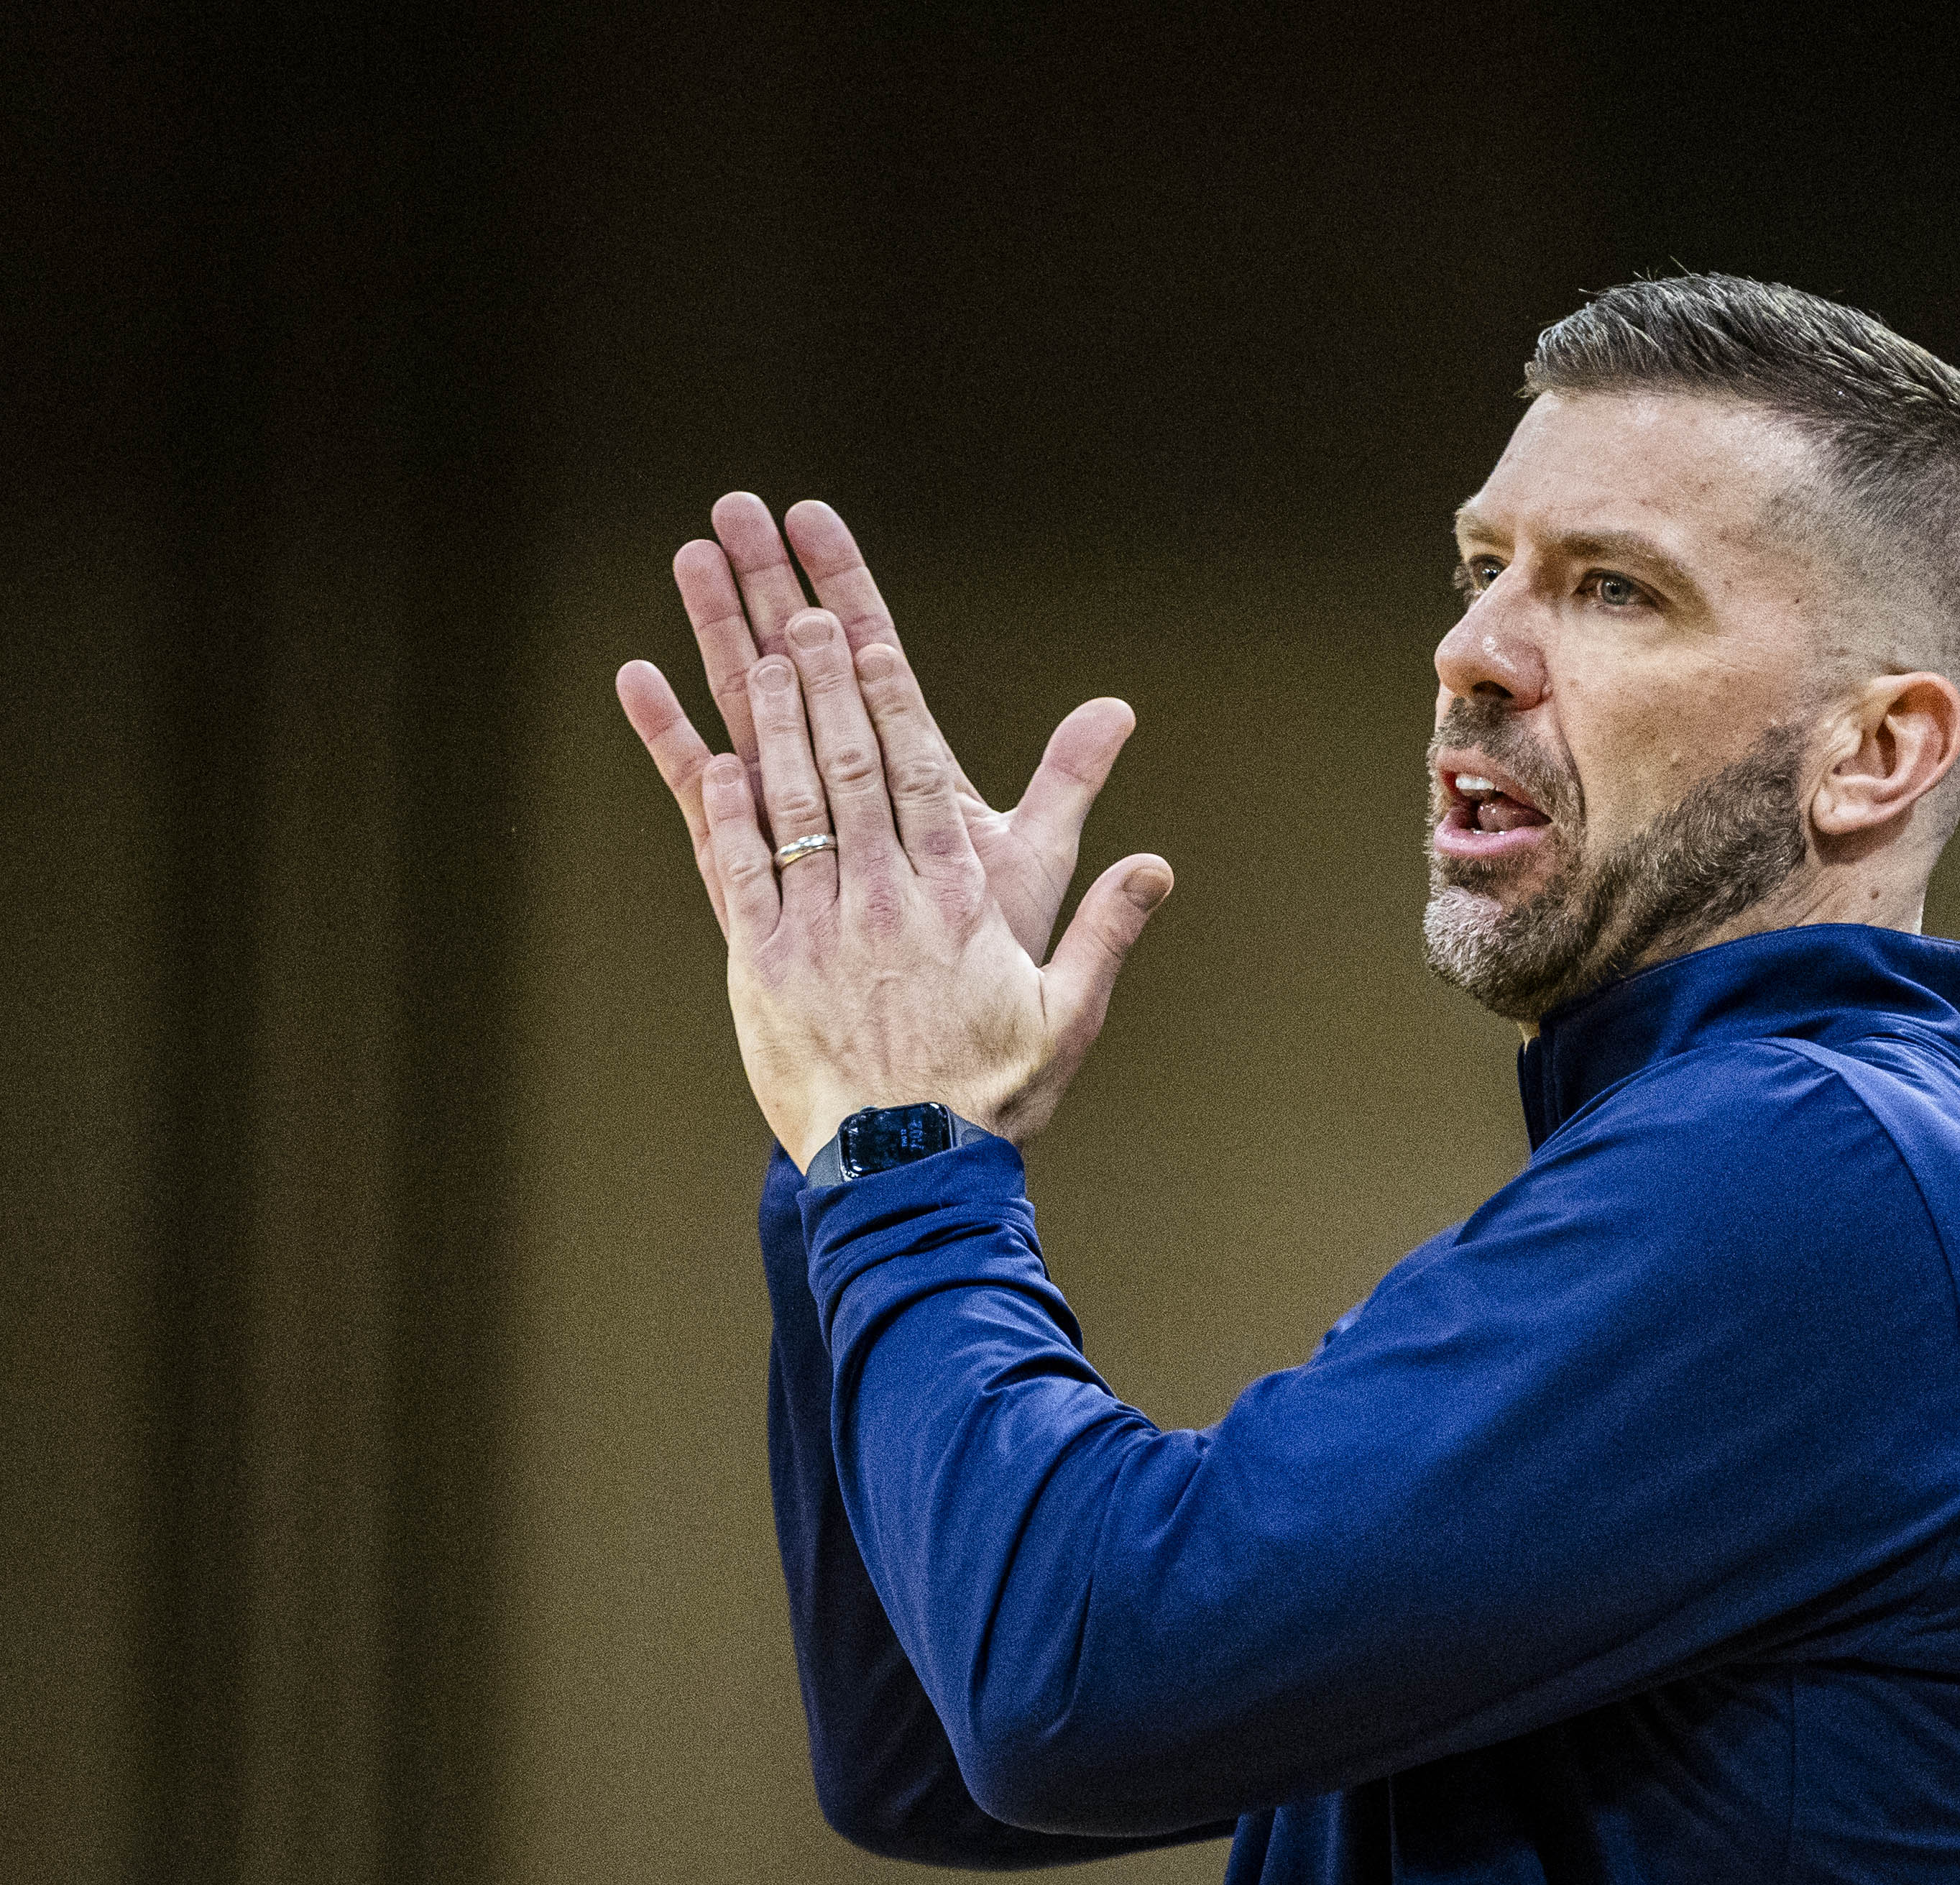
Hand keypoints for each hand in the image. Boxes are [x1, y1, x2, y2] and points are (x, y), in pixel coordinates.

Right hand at [617, 493, 1136, 961]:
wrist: (922, 1106)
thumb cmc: (988, 995)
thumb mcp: (1033, 877)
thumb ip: (1065, 790)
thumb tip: (1121, 708)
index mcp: (917, 786)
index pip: (879, 661)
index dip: (846, 587)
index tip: (811, 515)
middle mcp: (849, 798)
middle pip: (804, 669)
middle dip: (771, 584)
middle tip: (734, 504)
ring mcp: (795, 834)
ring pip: (749, 715)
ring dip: (718, 634)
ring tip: (689, 555)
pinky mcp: (751, 885)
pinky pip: (705, 805)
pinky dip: (672, 741)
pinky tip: (638, 678)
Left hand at [685, 608, 1170, 1162]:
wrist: (909, 1171)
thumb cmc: (991, 1093)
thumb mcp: (1069, 1011)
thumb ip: (1108, 928)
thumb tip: (1156, 866)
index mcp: (957, 899)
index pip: (918, 774)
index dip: (889, 697)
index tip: (867, 636)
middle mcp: (886, 898)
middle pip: (851, 765)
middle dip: (824, 680)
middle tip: (799, 610)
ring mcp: (819, 927)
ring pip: (793, 802)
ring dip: (775, 720)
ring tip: (757, 651)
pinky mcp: (765, 964)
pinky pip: (735, 870)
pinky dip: (724, 809)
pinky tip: (714, 756)